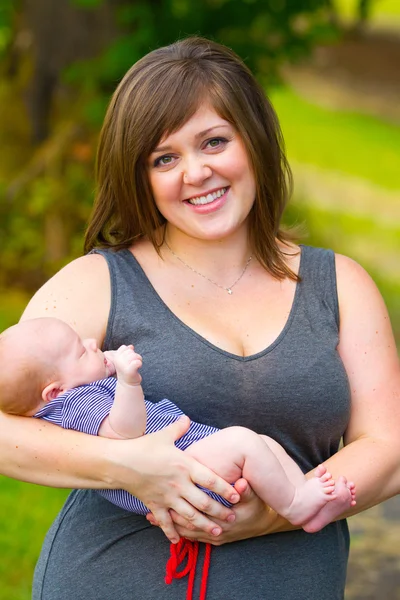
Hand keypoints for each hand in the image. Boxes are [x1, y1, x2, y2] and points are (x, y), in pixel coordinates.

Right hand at [105, 345, 142, 384]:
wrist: (127, 384)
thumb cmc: (126, 370)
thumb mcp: (125, 360)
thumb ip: (127, 352)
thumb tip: (131, 346)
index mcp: (116, 357)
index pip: (125, 348)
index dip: (129, 352)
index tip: (128, 360)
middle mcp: (118, 360)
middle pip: (131, 352)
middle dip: (135, 356)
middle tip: (132, 364)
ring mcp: (123, 365)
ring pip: (135, 356)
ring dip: (138, 360)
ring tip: (135, 367)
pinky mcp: (129, 370)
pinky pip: (138, 362)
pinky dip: (140, 364)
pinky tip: (137, 368)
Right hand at [107, 416, 240, 542]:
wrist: (120, 462)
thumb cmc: (143, 447)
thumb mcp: (163, 435)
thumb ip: (179, 428)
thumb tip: (187, 418)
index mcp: (184, 466)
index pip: (210, 480)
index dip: (226, 489)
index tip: (237, 495)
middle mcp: (179, 484)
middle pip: (204, 502)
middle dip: (220, 512)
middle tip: (233, 518)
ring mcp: (167, 497)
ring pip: (190, 516)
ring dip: (205, 525)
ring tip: (218, 532)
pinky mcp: (155, 505)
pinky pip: (166, 523)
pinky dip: (172, 533)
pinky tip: (179, 541)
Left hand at [147, 479, 291, 544]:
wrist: (263, 523)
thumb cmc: (256, 506)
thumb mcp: (253, 496)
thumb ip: (245, 489)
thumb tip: (240, 482)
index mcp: (224, 518)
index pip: (197, 512)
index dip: (181, 505)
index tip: (166, 495)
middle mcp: (217, 530)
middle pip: (188, 524)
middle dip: (169, 517)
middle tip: (151, 509)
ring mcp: (215, 536)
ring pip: (188, 533)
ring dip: (171, 525)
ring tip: (152, 517)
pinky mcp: (214, 539)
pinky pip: (193, 537)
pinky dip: (178, 531)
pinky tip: (166, 526)